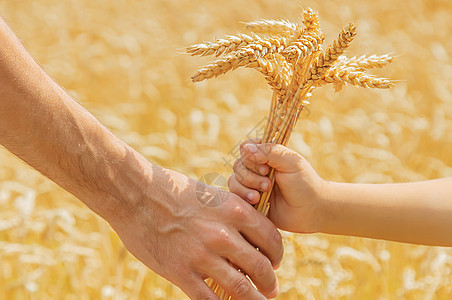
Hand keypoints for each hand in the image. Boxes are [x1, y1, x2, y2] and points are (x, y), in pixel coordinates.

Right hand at [108, 165, 282, 299]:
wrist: (134, 193)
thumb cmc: (173, 190)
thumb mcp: (211, 195)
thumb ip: (231, 214)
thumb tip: (247, 234)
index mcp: (234, 210)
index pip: (271, 239)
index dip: (277, 255)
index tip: (274, 262)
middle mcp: (223, 234)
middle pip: (261, 267)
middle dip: (270, 282)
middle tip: (271, 288)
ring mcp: (202, 255)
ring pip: (241, 288)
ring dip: (254, 299)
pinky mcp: (182, 272)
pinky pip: (209, 299)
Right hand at [228, 139, 323, 232]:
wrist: (310, 210)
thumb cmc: (304, 183)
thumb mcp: (291, 162)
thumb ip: (270, 152)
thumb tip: (246, 148)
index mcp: (266, 155)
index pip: (245, 147)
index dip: (251, 157)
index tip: (266, 166)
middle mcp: (256, 168)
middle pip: (238, 165)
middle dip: (251, 176)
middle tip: (269, 184)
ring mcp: (252, 185)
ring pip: (234, 180)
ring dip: (247, 187)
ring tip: (262, 195)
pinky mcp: (249, 201)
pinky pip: (235, 196)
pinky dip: (243, 197)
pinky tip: (256, 201)